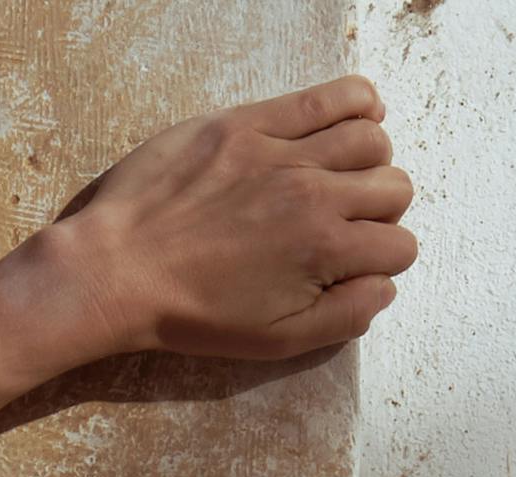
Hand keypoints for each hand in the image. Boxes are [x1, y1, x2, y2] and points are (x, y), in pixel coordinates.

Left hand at [10, 79, 419, 366]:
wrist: (116, 271)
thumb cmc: (189, 313)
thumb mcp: (273, 341)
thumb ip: (342, 318)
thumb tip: (383, 287)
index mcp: (323, 250)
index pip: (399, 245)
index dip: (382, 261)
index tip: (352, 265)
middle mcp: (313, 193)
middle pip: (394, 188)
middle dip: (380, 213)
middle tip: (343, 225)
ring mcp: (282, 151)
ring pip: (371, 139)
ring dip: (370, 161)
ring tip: (342, 177)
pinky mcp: (249, 122)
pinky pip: (328, 96)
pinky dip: (357, 102)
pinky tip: (355, 116)